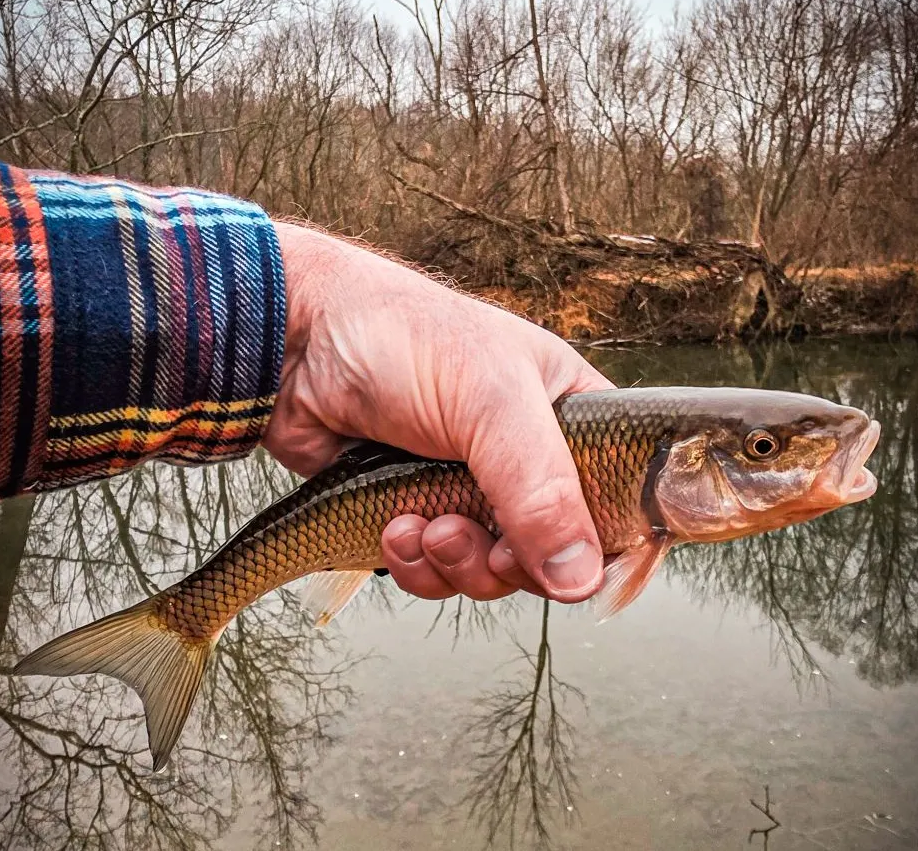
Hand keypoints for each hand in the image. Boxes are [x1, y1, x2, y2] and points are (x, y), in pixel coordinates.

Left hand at [264, 223, 613, 602]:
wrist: (297, 345)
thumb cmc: (402, 339)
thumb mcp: (490, 401)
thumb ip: (541, 487)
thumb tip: (581, 578)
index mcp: (568, 413)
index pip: (619, 495)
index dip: (611, 544)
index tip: (584, 576)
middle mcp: (527, 455)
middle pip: (556, 551)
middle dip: (510, 560)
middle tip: (466, 532)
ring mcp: (471, 485)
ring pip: (495, 570)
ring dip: (457, 565)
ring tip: (420, 525)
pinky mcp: (419, 508)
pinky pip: (439, 570)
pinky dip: (416, 563)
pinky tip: (392, 528)